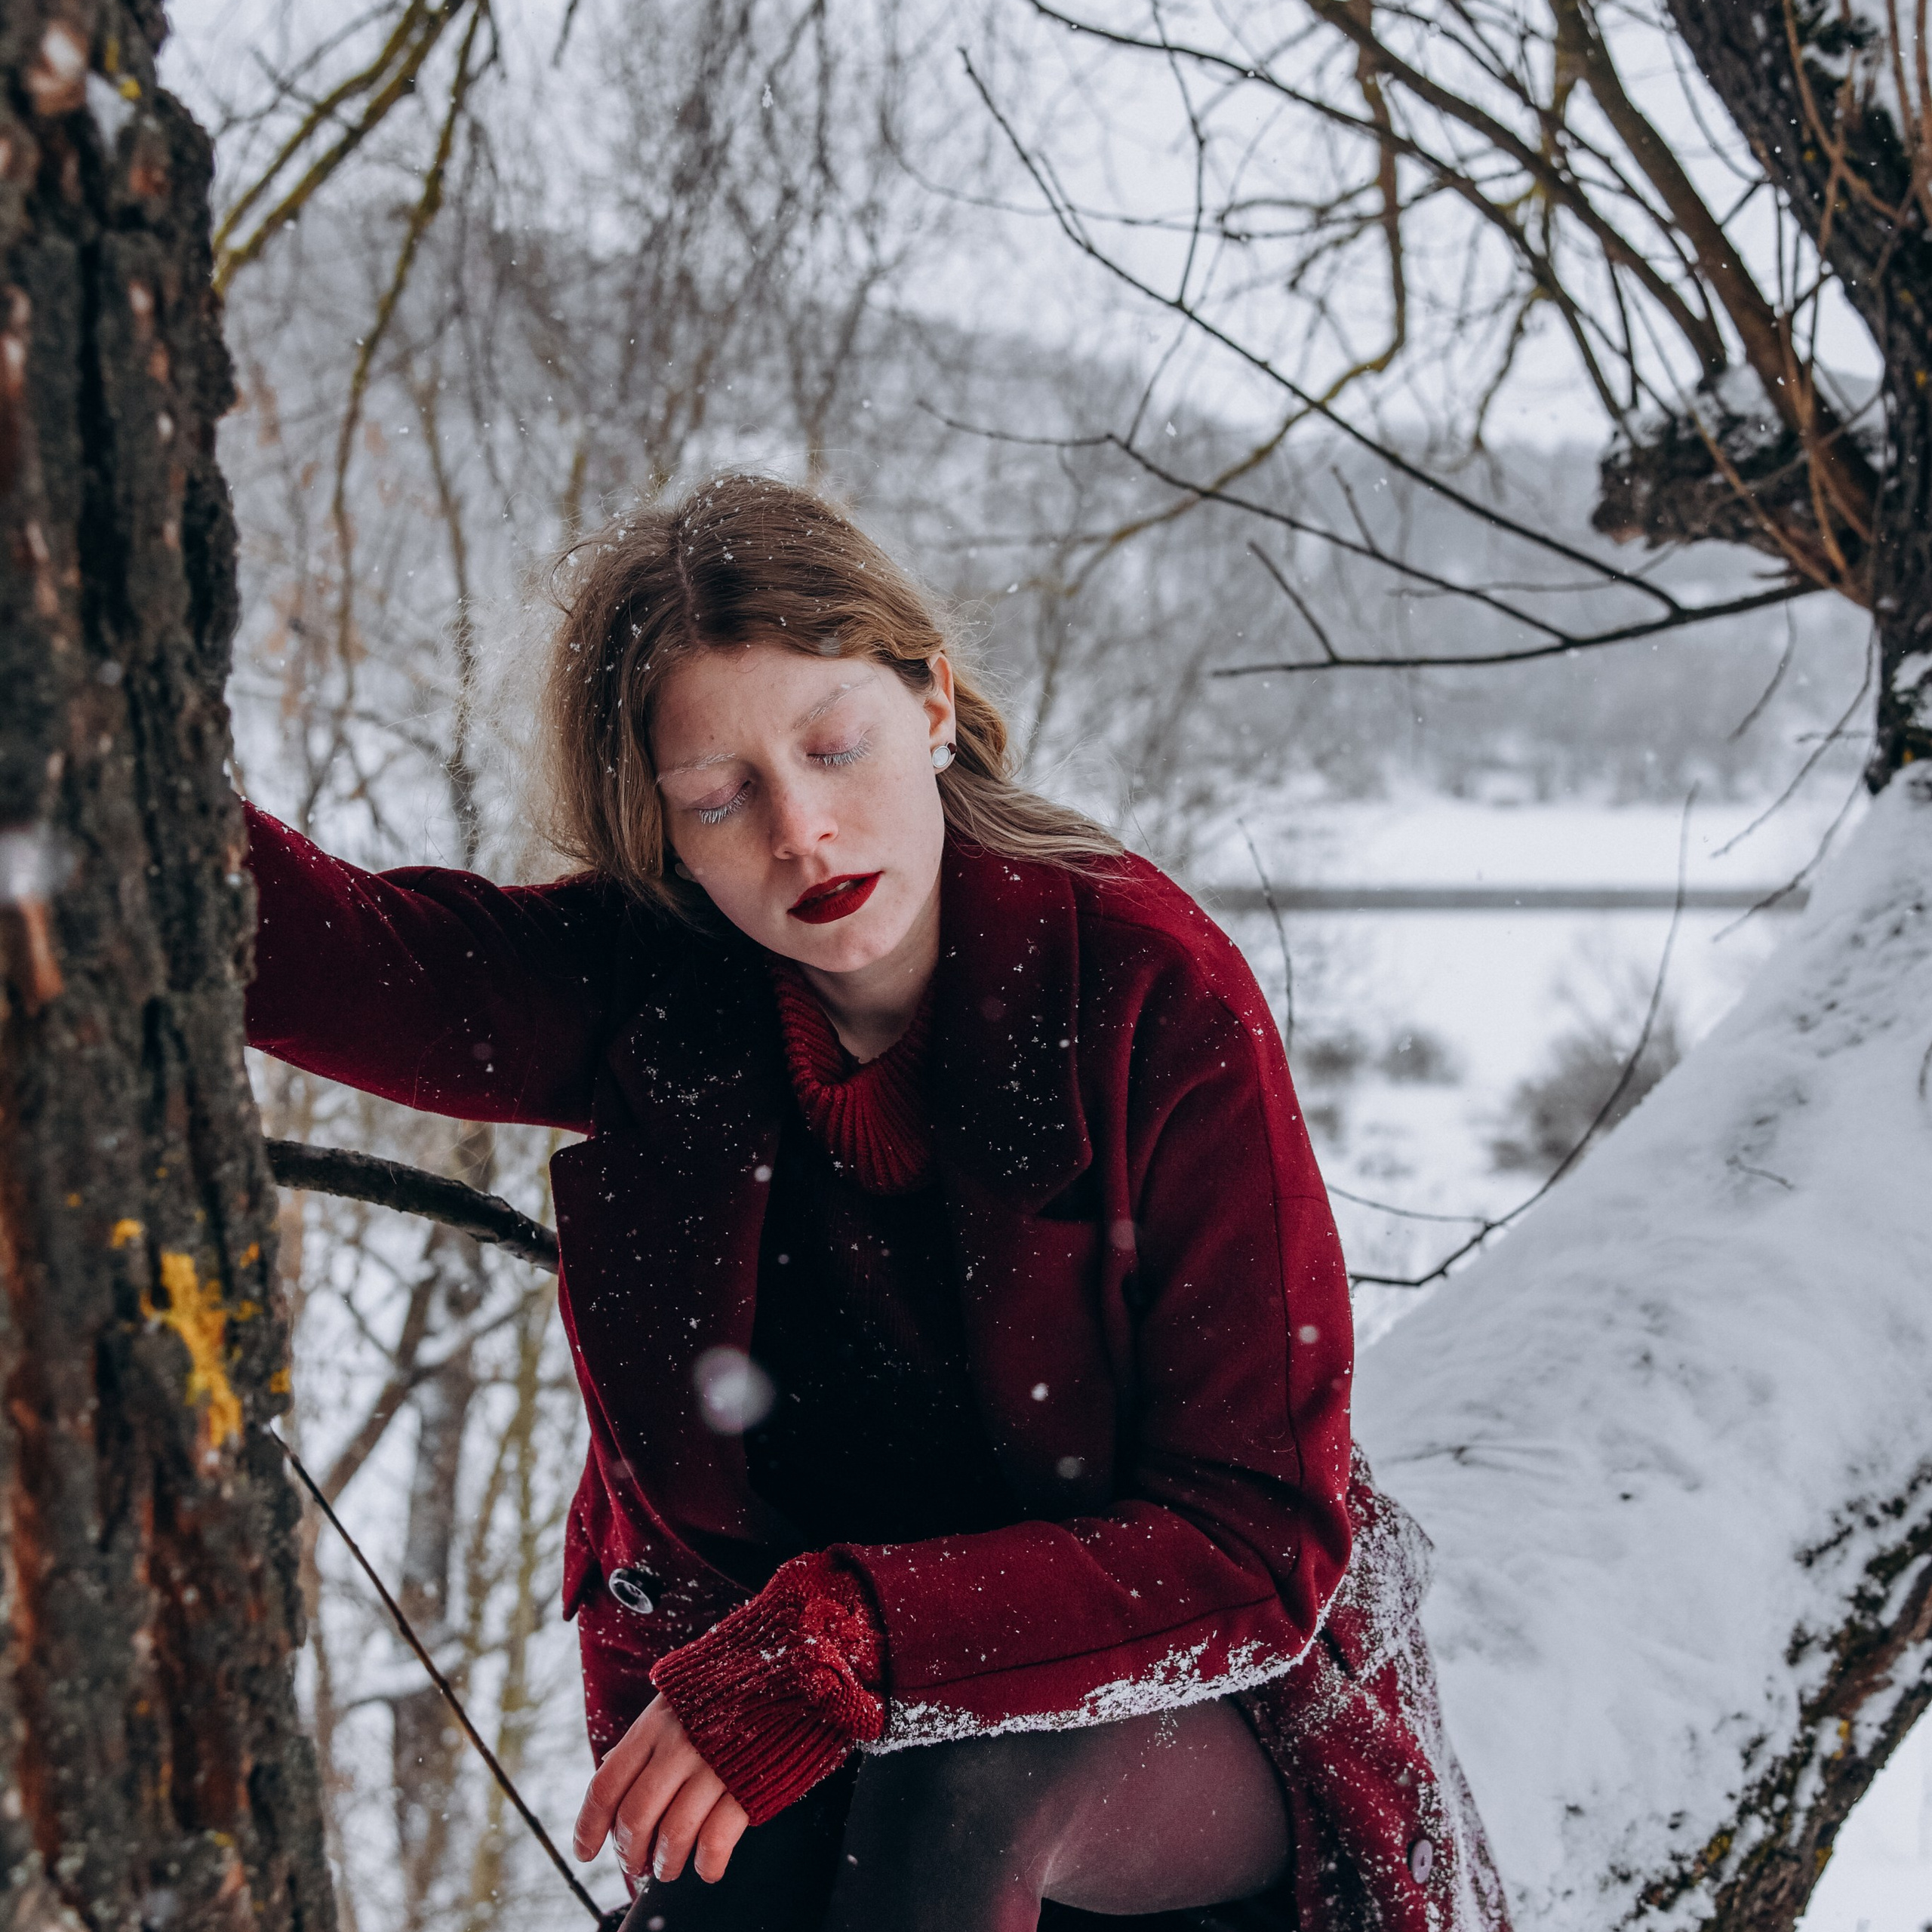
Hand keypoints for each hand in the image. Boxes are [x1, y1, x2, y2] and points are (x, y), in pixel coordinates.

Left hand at [573, 1694, 749, 1886]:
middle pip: (635, 1818)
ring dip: (666, 1864)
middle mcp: (679, 1745)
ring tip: (669, 1867)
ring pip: (673, 1835)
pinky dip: (706, 1864)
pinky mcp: (749, 1782)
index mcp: (654, 1724)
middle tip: (636, 1864)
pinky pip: (716, 1840)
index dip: (589, 1828)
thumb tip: (609, 1781)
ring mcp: (715, 1764)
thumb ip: (644, 1740)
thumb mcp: (674, 1702)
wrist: (785, 1664)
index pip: (605, 1786)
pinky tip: (706, 1866)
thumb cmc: (725, 1689)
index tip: (584, 1852)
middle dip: (630, 1853)